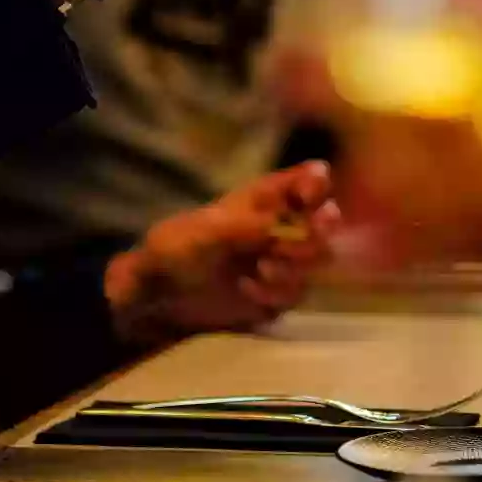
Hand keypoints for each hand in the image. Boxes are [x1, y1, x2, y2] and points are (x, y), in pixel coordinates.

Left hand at [103, 162, 340, 346]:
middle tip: (284, 245)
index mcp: (263, 199)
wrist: (156, 301)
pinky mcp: (277, 295)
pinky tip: (248, 293)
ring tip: (260, 270)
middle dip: (313, 233)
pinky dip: (277, 295)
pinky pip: (299, 294)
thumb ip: (243, 226)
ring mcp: (281, 261)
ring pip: (318, 260)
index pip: (308, 179)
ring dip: (294, 266)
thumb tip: (280, 222)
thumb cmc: (173, 252)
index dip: (316, 185)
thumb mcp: (203, 232)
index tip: (305, 200)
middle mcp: (279, 226)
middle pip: (326, 221)